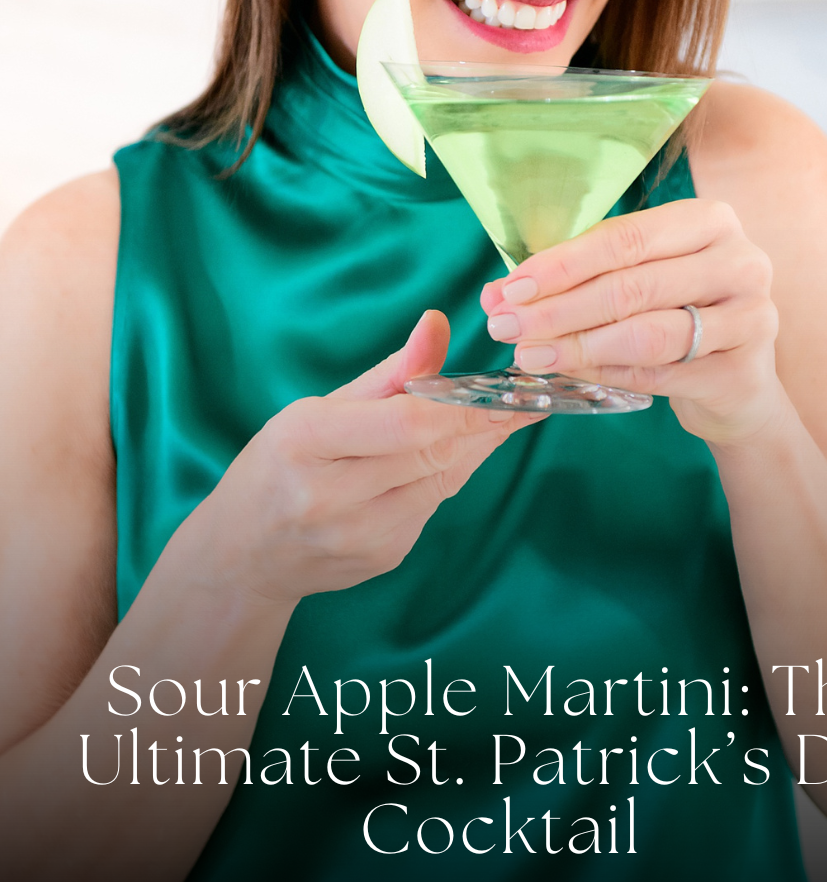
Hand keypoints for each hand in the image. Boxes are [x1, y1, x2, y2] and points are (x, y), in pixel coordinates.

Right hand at [194, 311, 539, 603]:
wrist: (244, 556)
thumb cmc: (278, 466)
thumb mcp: (316, 409)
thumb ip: (388, 374)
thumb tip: (438, 323)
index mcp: (304, 442)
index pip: (404, 422)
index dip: (463, 406)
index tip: (507, 390)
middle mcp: (328, 496)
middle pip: (430, 451)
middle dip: (484, 423)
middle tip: (526, 398)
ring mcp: (357, 536)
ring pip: (442, 480)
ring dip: (476, 447)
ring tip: (503, 417)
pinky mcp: (382, 558)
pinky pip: (432, 505)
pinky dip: (450, 473)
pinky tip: (459, 451)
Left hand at [480, 199, 786, 447]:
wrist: (737, 383)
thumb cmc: (677, 314)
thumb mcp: (637, 280)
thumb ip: (576, 279)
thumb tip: (499, 294)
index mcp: (709, 221)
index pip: (625, 238)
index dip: (562, 265)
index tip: (510, 288)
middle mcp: (740, 261)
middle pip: (633, 285)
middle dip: (558, 309)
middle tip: (506, 327)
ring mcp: (751, 317)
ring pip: (647, 333)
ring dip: (578, 346)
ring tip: (529, 355)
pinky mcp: (744, 373)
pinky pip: (660, 374)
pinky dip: (607, 375)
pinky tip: (571, 373)